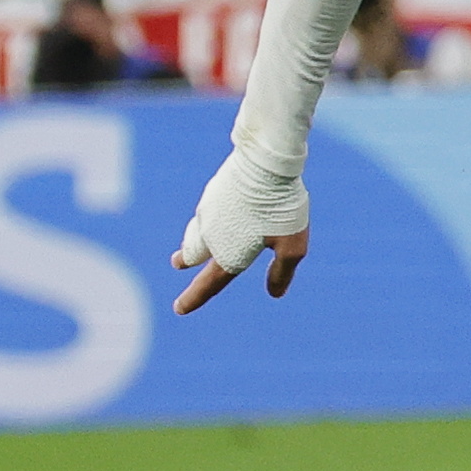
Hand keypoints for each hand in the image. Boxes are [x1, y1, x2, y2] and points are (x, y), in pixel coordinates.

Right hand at [170, 152, 313, 312]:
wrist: (265, 161)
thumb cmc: (281, 206)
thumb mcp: (292, 246)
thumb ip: (281, 272)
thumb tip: (275, 294)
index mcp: (229, 253)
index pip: (210, 283)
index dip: (194, 298)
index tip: (180, 309)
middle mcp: (212, 235)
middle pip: (194, 254)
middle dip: (187, 262)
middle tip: (178, 265)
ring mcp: (209, 210)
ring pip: (196, 232)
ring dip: (191, 242)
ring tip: (188, 248)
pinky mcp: (215, 191)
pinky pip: (207, 212)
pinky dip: (207, 221)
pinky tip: (216, 214)